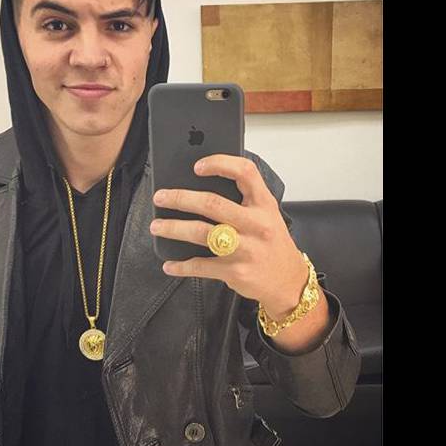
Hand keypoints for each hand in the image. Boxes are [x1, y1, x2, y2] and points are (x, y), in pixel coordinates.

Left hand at [149, 154, 306, 314]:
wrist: (289, 281)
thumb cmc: (271, 243)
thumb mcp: (267, 215)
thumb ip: (242, 200)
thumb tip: (198, 186)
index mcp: (264, 204)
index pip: (245, 173)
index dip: (220, 164)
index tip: (197, 166)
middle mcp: (256, 224)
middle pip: (212, 204)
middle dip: (180, 198)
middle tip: (160, 197)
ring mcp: (246, 249)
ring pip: (201, 233)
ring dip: (173, 228)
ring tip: (156, 226)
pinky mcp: (236, 272)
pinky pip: (201, 266)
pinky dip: (181, 266)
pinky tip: (170, 264)